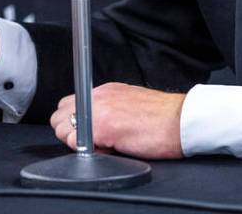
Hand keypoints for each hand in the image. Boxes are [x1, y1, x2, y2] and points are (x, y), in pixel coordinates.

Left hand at [50, 83, 184, 159]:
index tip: (85, 132)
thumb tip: (98, 124)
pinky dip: (86, 150)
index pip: (68, 103)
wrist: (181, 120)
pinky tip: (107, 149)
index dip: (72, 122)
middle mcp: (98, 96)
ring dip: (76, 140)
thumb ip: (110, 109)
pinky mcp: (104, 127)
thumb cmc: (163, 117)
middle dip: (69, 132)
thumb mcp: (130, 103)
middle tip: (92, 141)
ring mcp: (99, 110)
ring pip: (62, 128)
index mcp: (105, 91)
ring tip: (101, 145)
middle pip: (59, 115)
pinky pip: (76, 142)